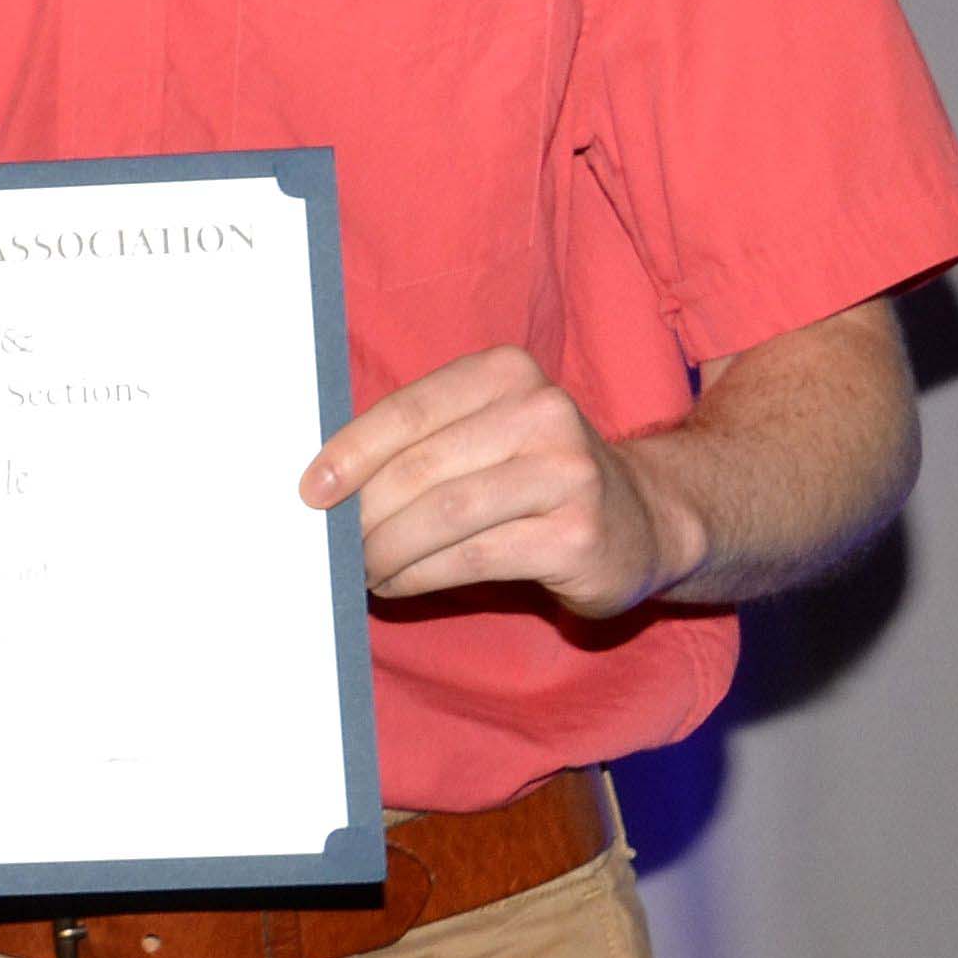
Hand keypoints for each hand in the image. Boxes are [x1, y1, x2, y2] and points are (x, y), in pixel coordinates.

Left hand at [299, 345, 700, 619]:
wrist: (646, 518)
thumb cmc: (538, 475)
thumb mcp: (487, 433)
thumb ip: (422, 442)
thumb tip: (329, 482)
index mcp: (506, 373)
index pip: (409, 409)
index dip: (351, 451)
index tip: (311, 491)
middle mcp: (542, 413)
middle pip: (420, 466)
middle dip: (363, 512)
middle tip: (333, 543)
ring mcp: (566, 473)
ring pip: (442, 514)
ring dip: (386, 549)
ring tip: (360, 568)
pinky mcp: (576, 535)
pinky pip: (472, 558)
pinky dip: (419, 575)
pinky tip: (396, 584)